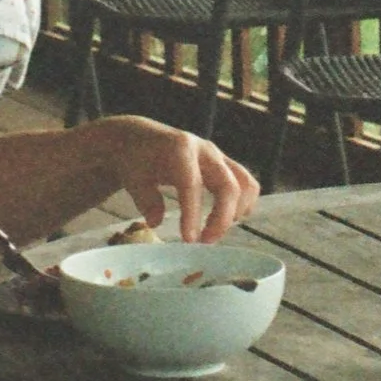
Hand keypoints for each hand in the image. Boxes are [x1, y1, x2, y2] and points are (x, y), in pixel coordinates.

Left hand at [109, 119, 257, 242]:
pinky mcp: (225, 164)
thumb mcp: (133, 177)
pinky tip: (226, 219)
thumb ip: (145, 199)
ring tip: (215, 231)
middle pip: (228, 185)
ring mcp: (219, 156)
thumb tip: (156, 221)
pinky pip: (247, 183)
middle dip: (221, 218)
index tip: (189, 240)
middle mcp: (205, 150)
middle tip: (205, 242)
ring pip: (246, 183)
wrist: (141, 137)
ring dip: (236, 212)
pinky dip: (243, 204)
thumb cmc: (135, 159)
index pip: (192, 184)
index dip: (193, 213)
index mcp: (180, 150)